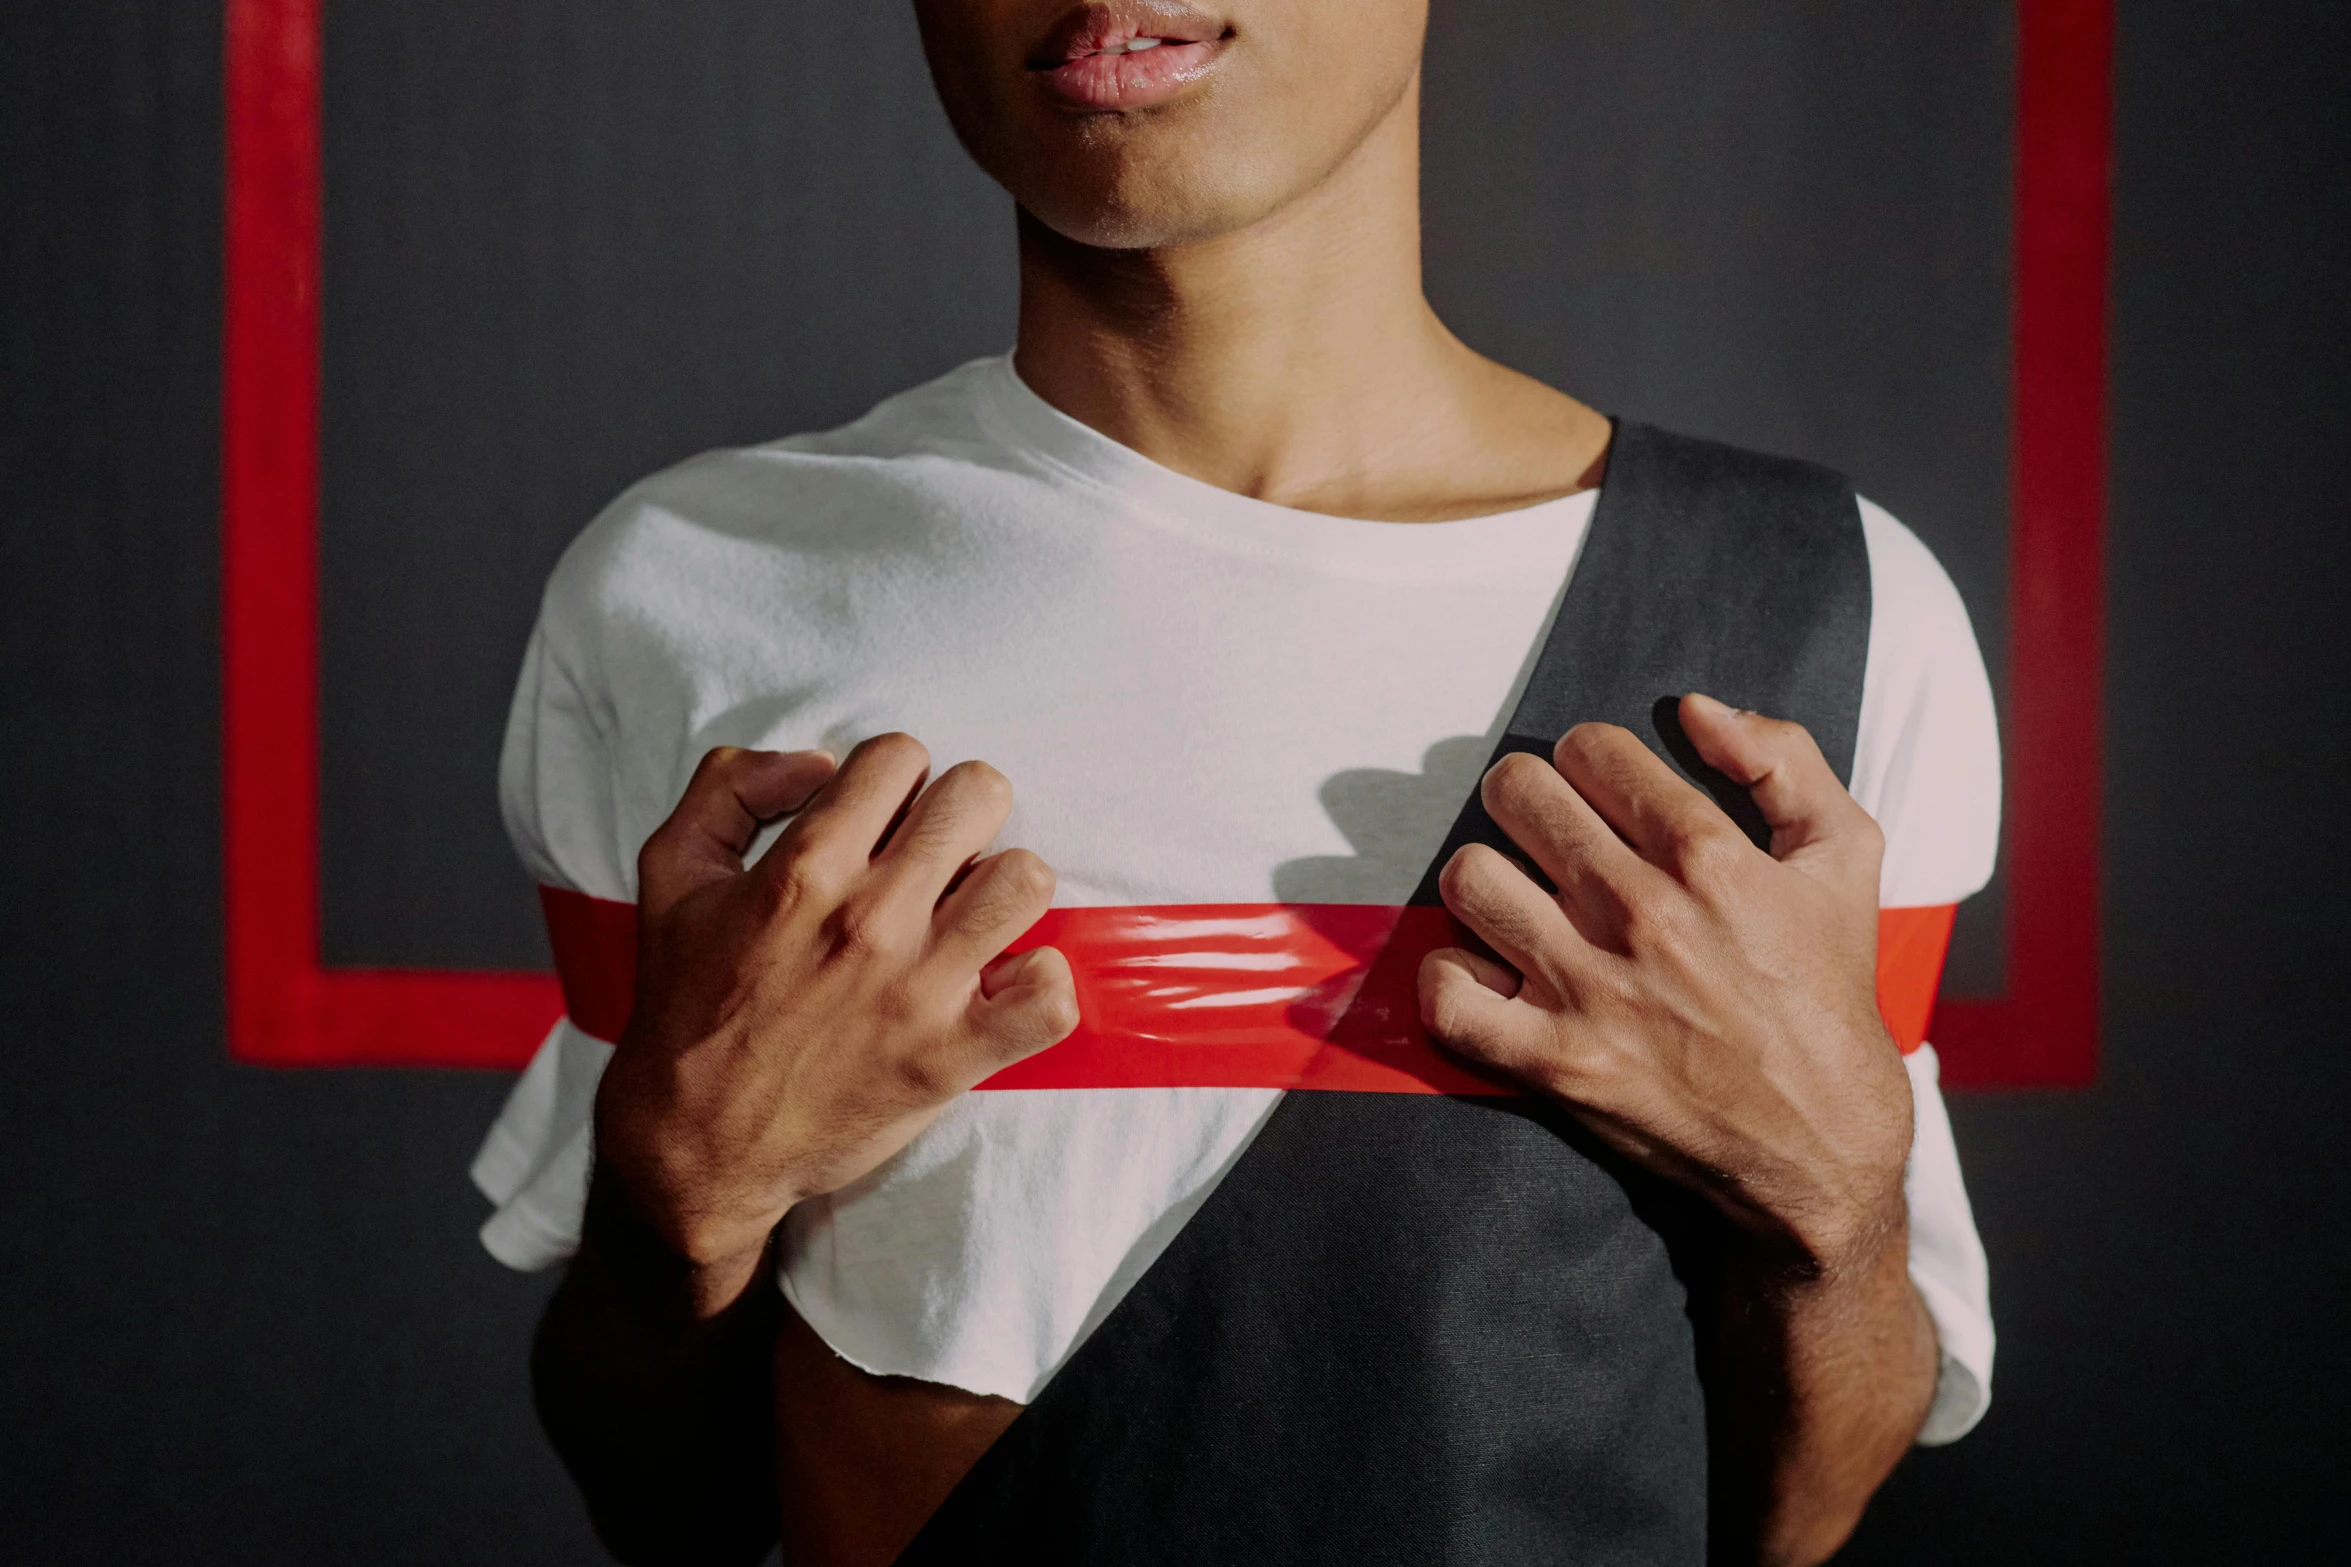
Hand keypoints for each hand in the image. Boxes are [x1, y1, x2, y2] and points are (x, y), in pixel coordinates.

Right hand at [594, 735, 1078, 1312]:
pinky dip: (1040, 984)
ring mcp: (920, 990)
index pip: (901, 758)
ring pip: (1025, 880)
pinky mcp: (953, 1057)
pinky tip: (1002, 983)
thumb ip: (731, 786)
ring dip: (1004, 888)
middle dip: (959, 814)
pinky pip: (1049, 998)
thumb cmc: (687, 1006)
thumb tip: (818, 761)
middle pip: (978, 796)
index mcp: (805, 867)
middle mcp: (870, 920)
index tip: (881, 822)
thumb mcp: (671, 873)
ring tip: (970, 915)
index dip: (894, 781)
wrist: (694, 1145)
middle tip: (935, 859)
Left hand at [1418, 693, 1911, 1275]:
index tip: (1596, 789)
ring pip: (1471, 880)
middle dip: (1526, 800)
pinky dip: (1453, 980)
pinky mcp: (1556, 1062)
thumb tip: (1700, 710)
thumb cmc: (1827, 996)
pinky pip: (1449, 996)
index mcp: (1708, 855)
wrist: (1823, 1146)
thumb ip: (1785, 759)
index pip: (1589, 750)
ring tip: (1518, 901)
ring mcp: (1591, 990)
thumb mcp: (1845, 857)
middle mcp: (1643, 913)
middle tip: (1544, 832)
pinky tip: (1490, 975)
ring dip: (1486, 882)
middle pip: (1516, 795)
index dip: (1585, 758)